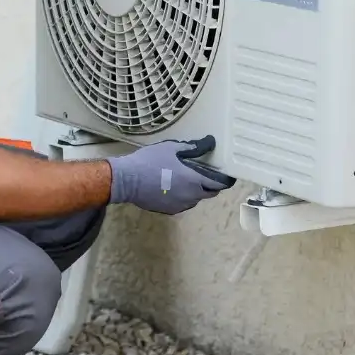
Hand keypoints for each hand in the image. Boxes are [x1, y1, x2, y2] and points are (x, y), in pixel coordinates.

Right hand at [107, 135, 234, 214]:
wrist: (128, 180)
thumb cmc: (150, 161)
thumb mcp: (171, 149)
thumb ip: (192, 148)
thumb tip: (208, 143)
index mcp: (195, 180)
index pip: (219, 184)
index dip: (225, 180)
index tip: (227, 176)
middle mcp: (191, 196)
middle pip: (209, 193)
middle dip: (211, 185)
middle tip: (205, 175)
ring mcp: (180, 205)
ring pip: (195, 199)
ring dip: (196, 191)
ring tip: (186, 180)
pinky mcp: (169, 211)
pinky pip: (183, 204)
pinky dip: (184, 197)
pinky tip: (173, 188)